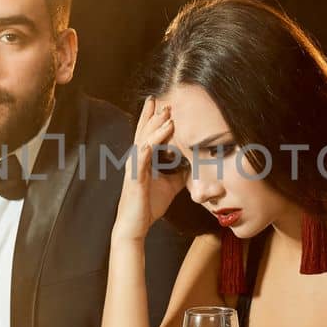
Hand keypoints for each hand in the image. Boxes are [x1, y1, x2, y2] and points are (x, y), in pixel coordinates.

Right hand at [112, 96, 187, 242]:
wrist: (134, 226)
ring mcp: (134, 166)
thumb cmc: (148, 206)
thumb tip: (192, 165)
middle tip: (163, 100)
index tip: (161, 104)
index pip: (147, 135)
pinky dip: (154, 141)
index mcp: (142, 161)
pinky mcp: (135, 175)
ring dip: (156, 125)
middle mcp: (136, 160)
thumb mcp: (170, 186)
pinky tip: (162, 133)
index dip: (152, 119)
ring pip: (144, 139)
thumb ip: (178, 173)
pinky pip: (144, 154)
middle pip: (144, 131)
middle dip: (153, 116)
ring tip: (167, 113)